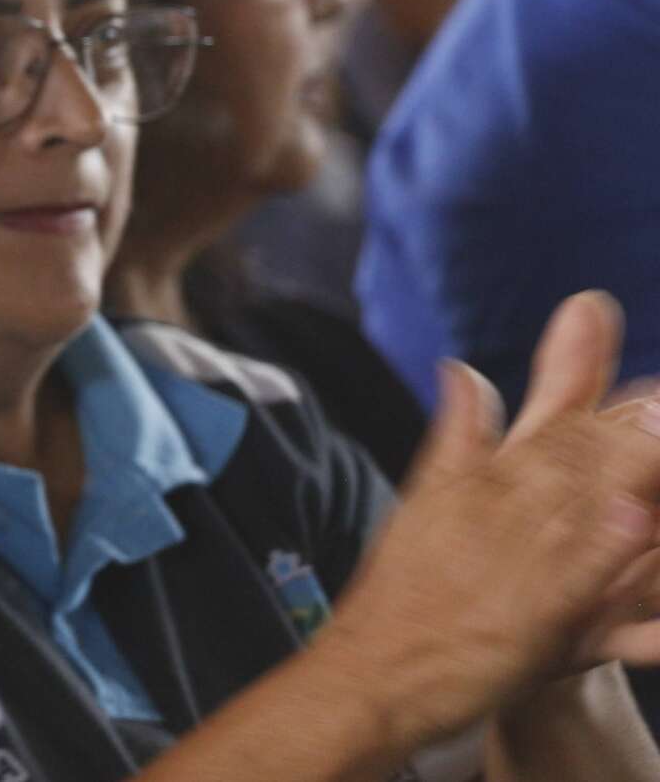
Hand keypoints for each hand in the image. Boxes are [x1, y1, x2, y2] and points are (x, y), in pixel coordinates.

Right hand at [320, 293, 659, 742]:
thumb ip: (456, 435)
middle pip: (571, 455)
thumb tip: (460, 367)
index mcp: (473, 481)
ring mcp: (512, 563)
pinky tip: (633, 523)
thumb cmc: (402, 592)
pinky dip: (604, 551)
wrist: (370, 672)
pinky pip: (579, 584)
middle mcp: (493, 511)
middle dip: (625, 420)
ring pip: (582, 507)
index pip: (542, 423)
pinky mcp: (529, 619)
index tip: (614, 332)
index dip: (584, 377)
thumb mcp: (425, 500)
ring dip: (626, 468)